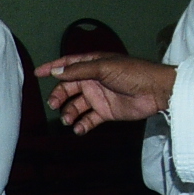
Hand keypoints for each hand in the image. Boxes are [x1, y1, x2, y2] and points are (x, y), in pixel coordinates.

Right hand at [37, 53, 174, 132]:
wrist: (156, 91)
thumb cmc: (133, 73)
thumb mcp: (104, 67)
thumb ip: (79, 70)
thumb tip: (56, 72)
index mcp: (93, 64)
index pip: (68, 65)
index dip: (52, 68)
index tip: (37, 74)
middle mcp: (93, 80)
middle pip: (68, 88)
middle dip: (59, 96)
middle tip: (54, 105)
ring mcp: (99, 96)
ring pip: (76, 105)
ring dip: (69, 113)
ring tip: (68, 120)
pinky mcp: (106, 112)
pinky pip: (89, 119)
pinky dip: (82, 125)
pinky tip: (79, 129)